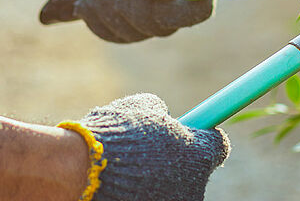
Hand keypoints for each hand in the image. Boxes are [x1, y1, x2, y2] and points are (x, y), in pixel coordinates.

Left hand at [70, 0, 213, 41]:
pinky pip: (111, 34)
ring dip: (108, 8)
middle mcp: (175, 9)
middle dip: (132, 5)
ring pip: (131, 33)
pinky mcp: (126, 30)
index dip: (179, 12)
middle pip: (161, 27)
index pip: (199, 11)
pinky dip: (95, 16)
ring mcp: (150, 23)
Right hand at [78, 94, 228, 200]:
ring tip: (129, 167)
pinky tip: (121, 184)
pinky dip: (142, 192)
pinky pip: (153, 198)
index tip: (194, 132)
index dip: (204, 136)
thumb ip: (161, 112)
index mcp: (199, 155)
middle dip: (178, 161)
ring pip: (173, 188)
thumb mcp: (142, 106)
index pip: (218, 146)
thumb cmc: (114, 134)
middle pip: (195, 172)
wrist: (81, 170)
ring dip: (159, 179)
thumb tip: (163, 115)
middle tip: (152, 151)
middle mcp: (194, 188)